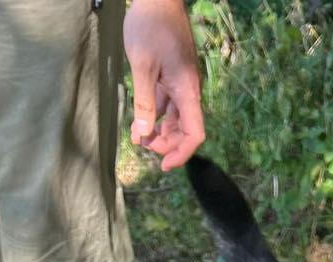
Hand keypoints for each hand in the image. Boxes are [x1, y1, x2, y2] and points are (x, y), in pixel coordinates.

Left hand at [124, 0, 204, 171]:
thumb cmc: (150, 27)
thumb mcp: (142, 66)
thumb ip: (144, 102)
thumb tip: (144, 134)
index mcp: (186, 90)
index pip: (195, 133)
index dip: (182, 153)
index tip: (164, 165)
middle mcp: (187, 90)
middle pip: (184, 129)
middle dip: (166, 143)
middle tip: (143, 146)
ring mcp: (180, 83)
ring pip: (174, 118)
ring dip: (158, 131)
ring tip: (137, 137)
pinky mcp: (171, 75)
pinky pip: (166, 103)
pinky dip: (154, 115)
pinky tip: (138, 122)